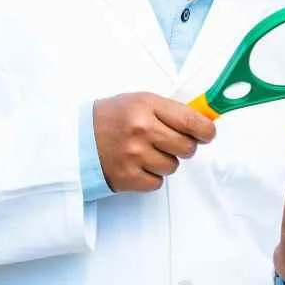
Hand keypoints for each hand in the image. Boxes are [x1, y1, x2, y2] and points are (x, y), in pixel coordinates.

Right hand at [93, 92, 215, 191]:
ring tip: (146, 152)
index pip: (192, 121)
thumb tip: (205, 121)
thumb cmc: (111, 118)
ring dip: (165, 161)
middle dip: (184, 146)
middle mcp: (141, 129)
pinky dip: (151, 176)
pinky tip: (137, 164)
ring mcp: (133, 155)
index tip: (207, 134)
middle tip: (171, 142)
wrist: (76, 138)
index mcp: (146, 105)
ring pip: (173, 167)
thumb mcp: (139, 101)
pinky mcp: (126, 177)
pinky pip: (157, 183)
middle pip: (187, 147)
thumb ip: (171, 110)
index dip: (206, 130)